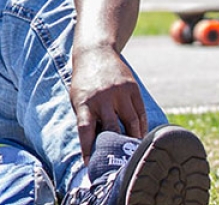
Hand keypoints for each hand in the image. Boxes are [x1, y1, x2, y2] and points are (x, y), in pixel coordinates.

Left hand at [70, 45, 146, 159]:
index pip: (86, 130)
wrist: (96, 53)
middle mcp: (102, 98)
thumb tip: (94, 148)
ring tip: (133, 155)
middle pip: (112, 128)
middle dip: (114, 148)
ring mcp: (119, 93)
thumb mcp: (78, 99)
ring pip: (130, 123)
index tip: (90, 165)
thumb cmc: (84, 83)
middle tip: (118, 165)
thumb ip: (86, 120)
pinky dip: (141, 128)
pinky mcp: (133, 89)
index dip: (88, 149)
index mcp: (84, 102)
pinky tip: (140, 138)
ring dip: (132, 141)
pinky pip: (140, 114)